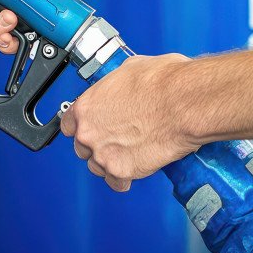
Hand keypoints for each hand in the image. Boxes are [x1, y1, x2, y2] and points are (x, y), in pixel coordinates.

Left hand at [59, 54, 198, 190]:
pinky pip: (116, 182)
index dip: (82, 127)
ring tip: (129, 153)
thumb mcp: (129, 70)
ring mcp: (103, 154)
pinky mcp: (121, 171)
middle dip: (98, 144)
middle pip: (82, 147)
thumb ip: (115, 87)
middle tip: (117, 139)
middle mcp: (88, 132)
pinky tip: (134, 170)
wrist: (184, 103)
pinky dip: (124, 179)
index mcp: (86, 107)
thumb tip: (123, 87)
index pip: (68, 124)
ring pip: (97, 166)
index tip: (92, 128)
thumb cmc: (163, 84)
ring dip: (110, 162)